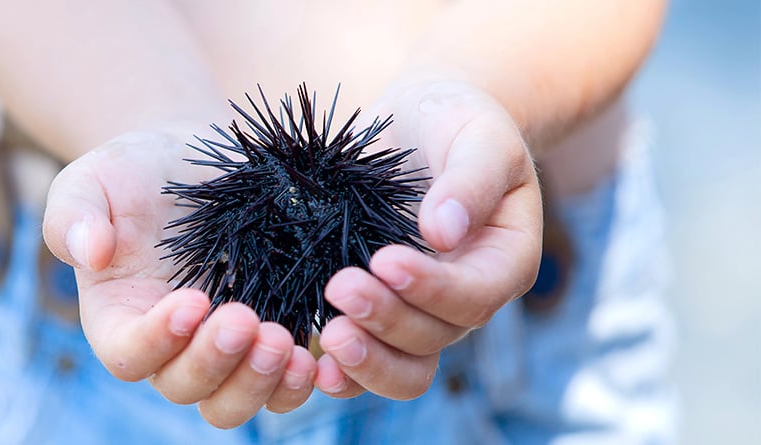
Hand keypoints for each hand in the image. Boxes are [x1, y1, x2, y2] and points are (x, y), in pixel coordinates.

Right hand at [43, 131, 318, 428]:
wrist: (193, 161)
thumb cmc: (132, 173)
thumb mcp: (90, 180)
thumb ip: (73, 215)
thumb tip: (89, 253)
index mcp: (119, 321)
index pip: (129, 355)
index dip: (158, 340)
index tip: (192, 300)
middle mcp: (170, 350)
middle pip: (188, 388)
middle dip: (218, 363)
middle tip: (247, 321)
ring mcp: (222, 351)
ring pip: (236, 401)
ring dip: (262, 383)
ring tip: (287, 343)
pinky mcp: (269, 337)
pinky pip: (282, 383)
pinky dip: (300, 380)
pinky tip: (320, 351)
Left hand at [314, 80, 542, 399]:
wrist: (420, 122)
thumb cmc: (457, 120)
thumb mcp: (476, 134)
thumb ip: (469, 179)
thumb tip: (444, 231)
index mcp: (503, 260)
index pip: (474, 295)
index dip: (432, 288)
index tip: (384, 260)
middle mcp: (466, 298)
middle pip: (434, 337)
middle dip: (387, 320)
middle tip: (339, 287)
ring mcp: (421, 312)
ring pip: (405, 366)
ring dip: (366, 359)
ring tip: (327, 334)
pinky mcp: (379, 311)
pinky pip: (367, 360)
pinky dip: (342, 372)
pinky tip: (312, 364)